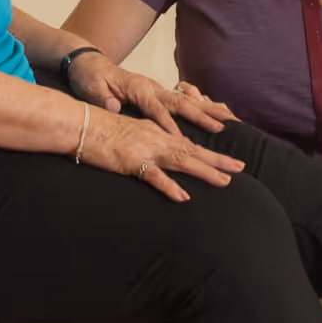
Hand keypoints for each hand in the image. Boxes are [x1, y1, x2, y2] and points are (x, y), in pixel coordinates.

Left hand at [67, 54, 234, 138]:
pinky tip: (218, 111)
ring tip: (231, 119)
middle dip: (201, 116)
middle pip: (180, 103)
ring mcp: (157, 89)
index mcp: (137, 87)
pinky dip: (203, 105)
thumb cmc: (89, 78)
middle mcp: (152, 87)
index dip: (168, 124)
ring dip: (209, 109)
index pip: (155, 108)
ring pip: (187, 100)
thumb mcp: (90, 87)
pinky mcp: (159, 93)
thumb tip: (114, 107)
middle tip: (221, 128)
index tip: (181, 140)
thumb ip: (103, 98)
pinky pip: (185, 99)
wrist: (88, 63)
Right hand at [77, 104, 242, 201]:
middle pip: (193, 149)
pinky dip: (170, 187)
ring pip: (182, 160)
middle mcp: (156, 138)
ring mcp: (145, 149)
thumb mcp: (130, 132)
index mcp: (156, 131)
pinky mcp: (131, 161)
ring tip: (225, 180)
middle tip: (241, 167)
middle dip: (218, 159)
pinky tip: (184, 197)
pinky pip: (154, 176)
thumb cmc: (101, 130)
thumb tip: (162, 151)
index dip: (210, 150)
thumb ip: (147, 140)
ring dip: (205, 170)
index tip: (228, 158)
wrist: (80, 125)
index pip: (188, 141)